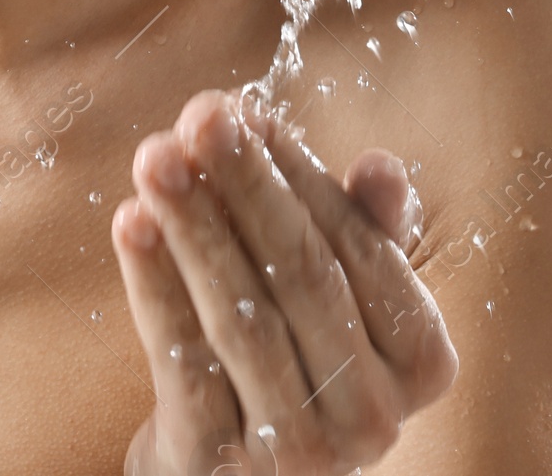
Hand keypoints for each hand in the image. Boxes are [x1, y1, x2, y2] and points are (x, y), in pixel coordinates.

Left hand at [111, 89, 457, 474]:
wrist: (235, 466)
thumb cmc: (294, 346)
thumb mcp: (342, 290)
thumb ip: (364, 228)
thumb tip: (382, 169)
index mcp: (420, 359)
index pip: (359, 247)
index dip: (298, 172)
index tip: (247, 110)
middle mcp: (373, 415)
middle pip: (302, 276)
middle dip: (246, 184)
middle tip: (202, 114)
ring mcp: (300, 451)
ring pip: (242, 317)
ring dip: (195, 225)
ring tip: (156, 155)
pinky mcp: (220, 463)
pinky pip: (184, 361)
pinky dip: (156, 287)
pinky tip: (130, 223)